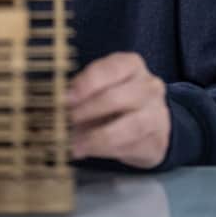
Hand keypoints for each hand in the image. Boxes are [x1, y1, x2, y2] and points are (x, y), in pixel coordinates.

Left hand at [68, 52, 169, 168]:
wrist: (151, 125)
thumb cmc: (118, 102)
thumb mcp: (100, 88)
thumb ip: (81, 92)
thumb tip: (58, 103)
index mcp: (131, 65)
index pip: (111, 68)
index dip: (87, 83)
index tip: (66, 99)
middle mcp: (149, 85)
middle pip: (116, 97)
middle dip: (87, 111)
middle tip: (67, 122)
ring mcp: (156, 113)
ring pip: (128, 126)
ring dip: (96, 137)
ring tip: (75, 145)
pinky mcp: (157, 139)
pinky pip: (131, 146)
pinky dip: (105, 151)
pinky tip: (88, 151)